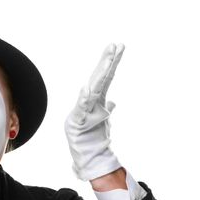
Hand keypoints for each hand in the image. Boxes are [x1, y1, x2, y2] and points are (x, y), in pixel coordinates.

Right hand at [64, 43, 123, 180]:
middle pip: (100, 78)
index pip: (107, 77)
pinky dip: (84, 98)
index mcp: (97, 100)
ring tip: (107, 60)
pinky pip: (82, 108)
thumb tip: (112, 102)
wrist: (86, 155)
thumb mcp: (103, 120)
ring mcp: (84, 110)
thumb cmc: (92, 137)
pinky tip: (87, 87)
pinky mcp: (79, 121)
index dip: (112, 62)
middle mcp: (90, 102)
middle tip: (115, 45)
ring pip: (94, 89)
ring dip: (100, 75)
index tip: (120, 46)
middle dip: (107, 61)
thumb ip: (106, 108)